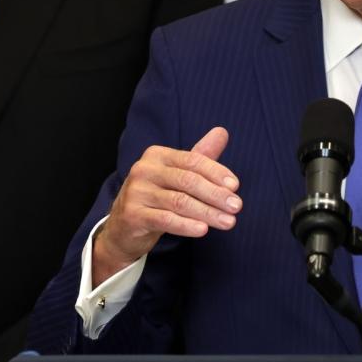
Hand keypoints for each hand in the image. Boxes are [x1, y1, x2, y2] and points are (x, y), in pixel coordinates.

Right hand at [93, 127, 238, 284]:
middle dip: (216, 194)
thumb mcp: (178, 174)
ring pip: (179, 202)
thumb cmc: (157, 196)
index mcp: (157, 155)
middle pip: (188, 180)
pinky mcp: (132, 215)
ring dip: (208, 213)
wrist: (124, 226)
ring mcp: (136, 192)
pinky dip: (186, 225)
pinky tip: (203, 230)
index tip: (235, 187)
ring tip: (228, 222)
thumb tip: (222, 132)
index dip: (216, 172)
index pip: (192, 160)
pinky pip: (165, 220)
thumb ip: (200, 155)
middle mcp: (144, 170)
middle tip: (237, 206)